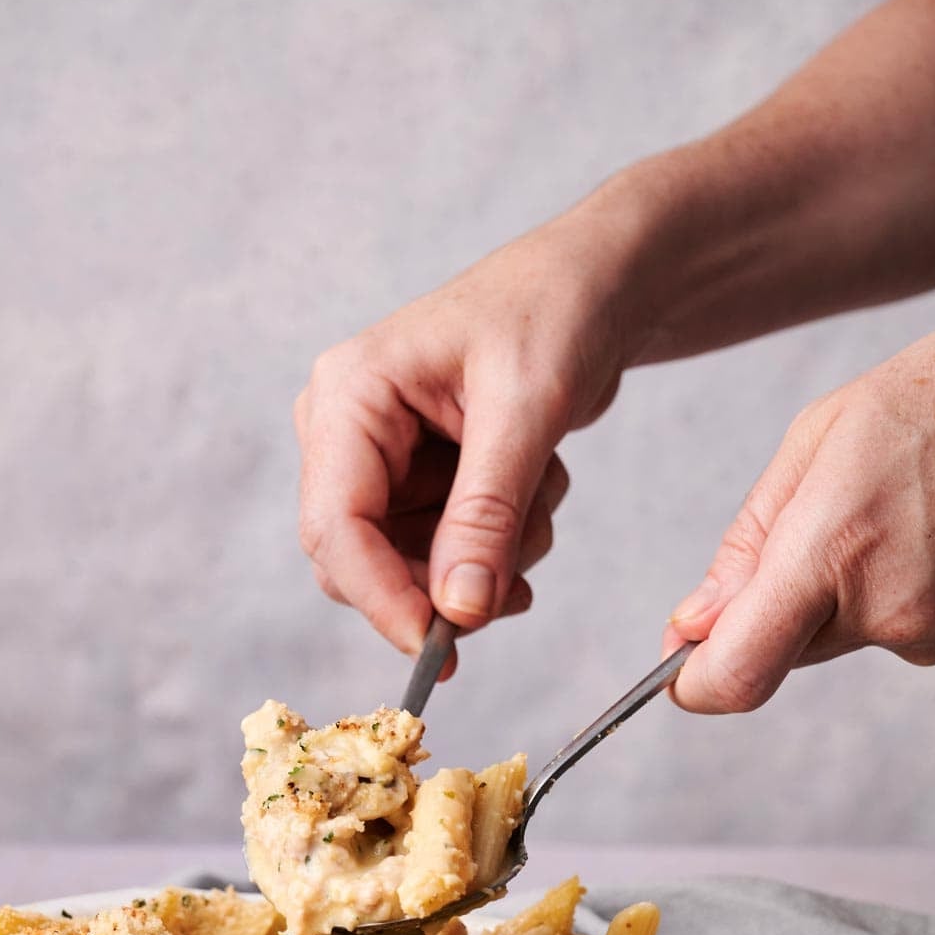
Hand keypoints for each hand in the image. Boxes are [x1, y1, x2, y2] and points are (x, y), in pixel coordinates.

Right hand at [295, 204, 634, 670]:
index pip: (335, 527)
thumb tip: (457, 612)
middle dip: (442, 581)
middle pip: (361, 560)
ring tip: (542, 498)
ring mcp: (380, 459)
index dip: (381, 599)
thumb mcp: (526, 413)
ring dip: (488, 559)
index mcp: (349, 395)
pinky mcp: (418, 481)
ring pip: (410, 568)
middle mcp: (346, 431)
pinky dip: (500, 547)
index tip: (438, 650)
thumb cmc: (556, 311)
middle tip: (516, 585)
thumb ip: (486, 516)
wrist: (599, 283)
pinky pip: (443, 555)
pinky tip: (536, 494)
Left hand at [666, 316, 934, 710]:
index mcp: (835, 550)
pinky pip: (893, 628)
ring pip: (840, 635)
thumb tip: (694, 623)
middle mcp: (887, 609)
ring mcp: (934, 631)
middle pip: (784, 648)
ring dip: (841, 590)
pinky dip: (892, 588)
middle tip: (821, 519)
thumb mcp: (817, 441)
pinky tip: (929, 525)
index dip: (694, 681)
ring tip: (893, 509)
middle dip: (777, 602)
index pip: (737, 672)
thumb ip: (748, 544)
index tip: (678, 667)